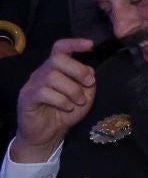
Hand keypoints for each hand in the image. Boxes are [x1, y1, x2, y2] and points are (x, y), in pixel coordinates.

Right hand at [14, 39, 98, 162]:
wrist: (47, 134)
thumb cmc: (66, 112)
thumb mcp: (84, 96)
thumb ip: (87, 82)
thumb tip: (89, 71)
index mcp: (57, 68)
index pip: (61, 48)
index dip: (74, 43)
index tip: (90, 44)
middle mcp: (43, 72)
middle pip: (58, 59)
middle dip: (78, 70)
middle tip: (88, 84)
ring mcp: (33, 84)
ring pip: (53, 77)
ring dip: (72, 90)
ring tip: (78, 102)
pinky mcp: (27, 98)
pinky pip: (45, 92)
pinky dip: (61, 100)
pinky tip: (67, 107)